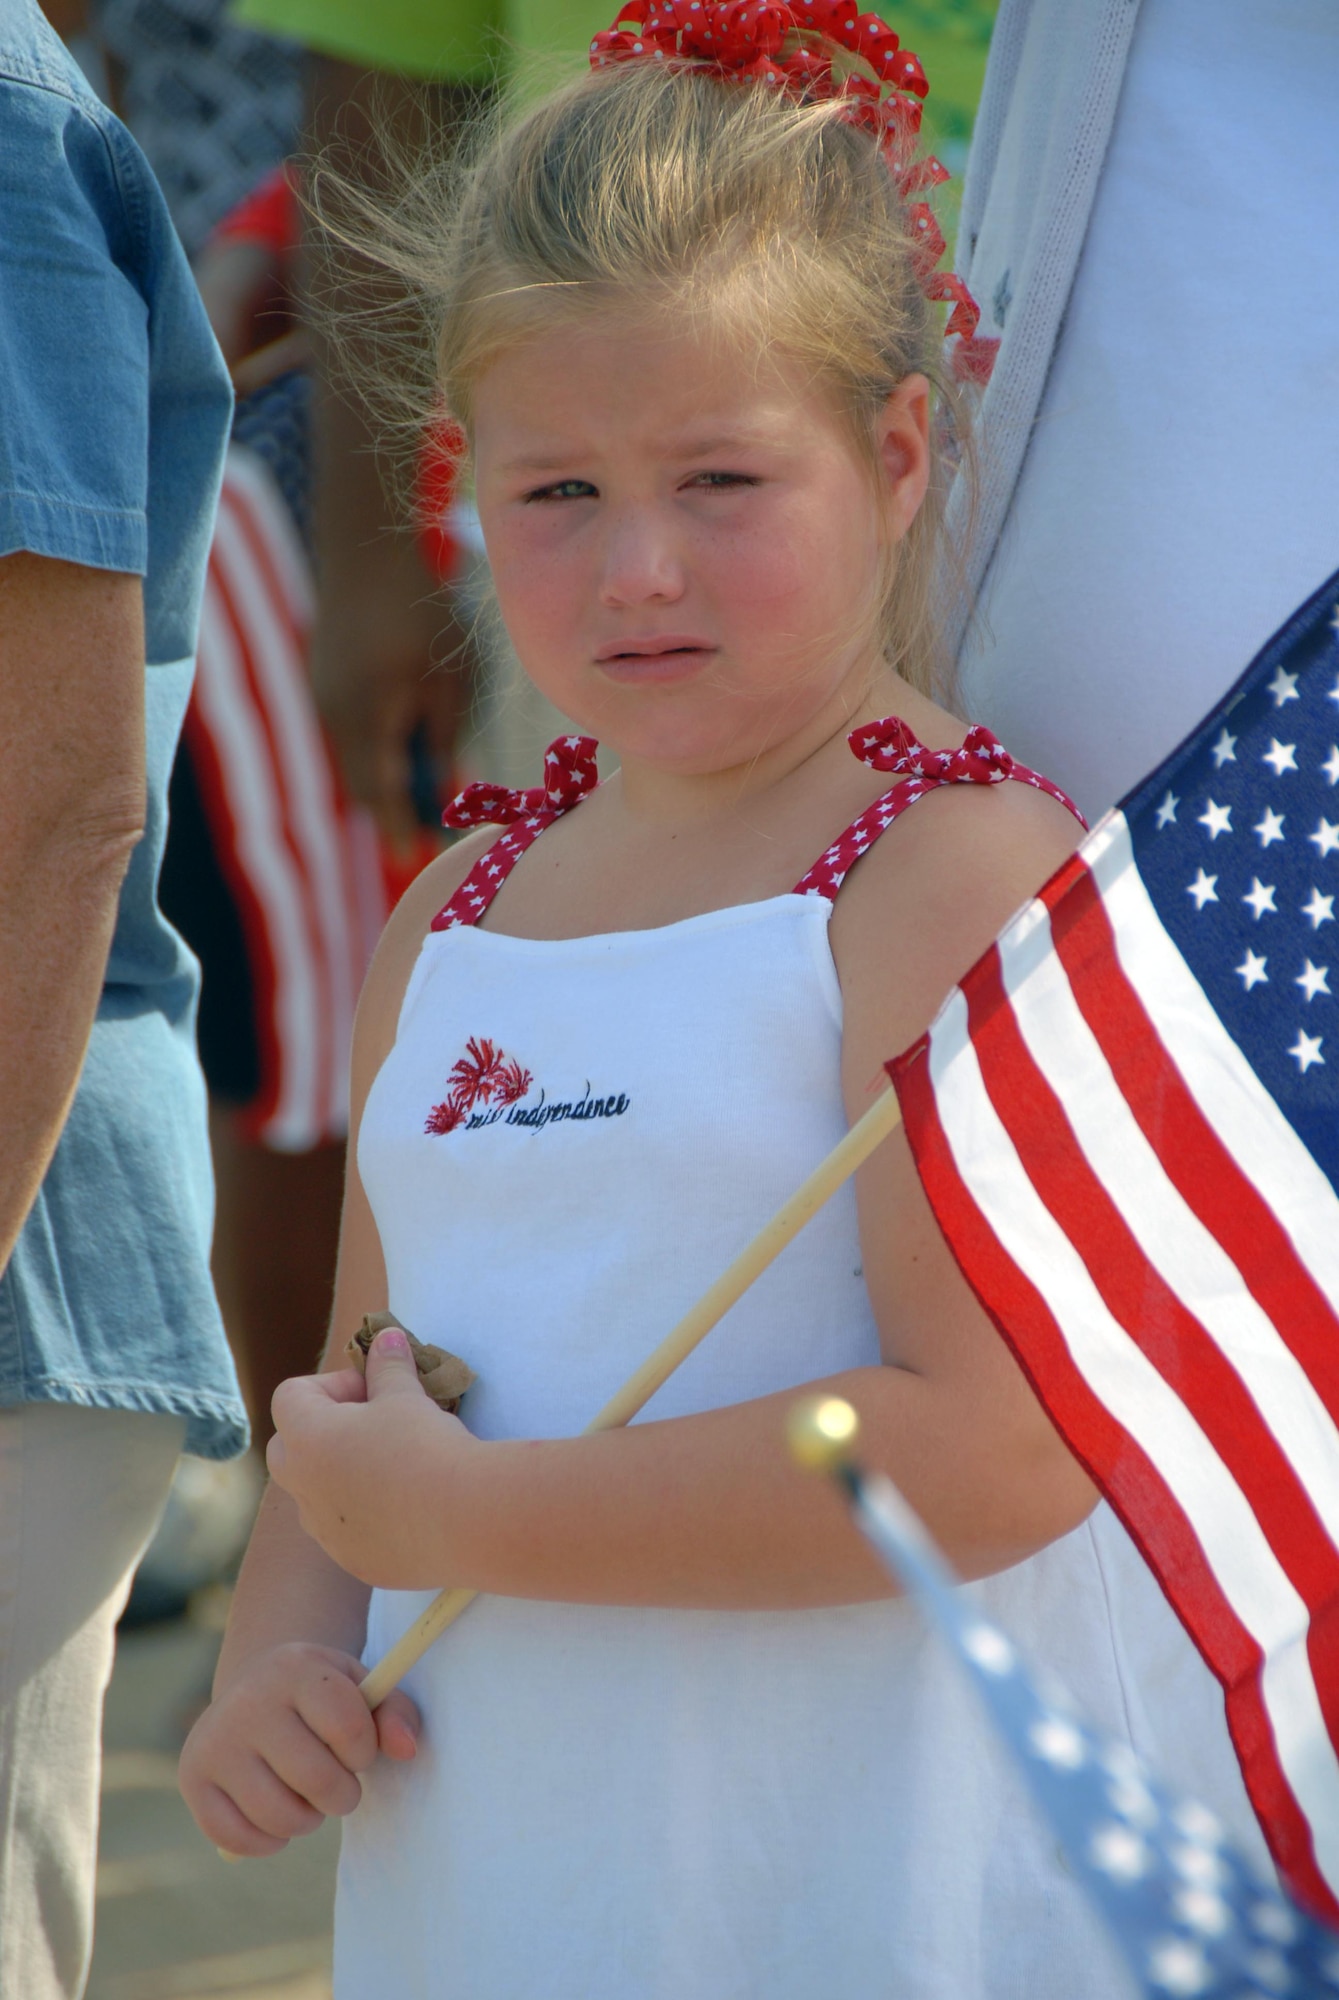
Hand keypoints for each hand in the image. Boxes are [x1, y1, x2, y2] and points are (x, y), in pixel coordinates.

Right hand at [179, 1642, 419, 1857]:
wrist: (256, 1688)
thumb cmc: (321, 1697)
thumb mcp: (361, 1689)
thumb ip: (394, 1714)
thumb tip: (408, 1748)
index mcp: (296, 1667)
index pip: (348, 1728)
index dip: (363, 1751)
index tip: (355, 1747)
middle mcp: (248, 1699)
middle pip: (316, 1780)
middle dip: (341, 1794)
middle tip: (337, 1784)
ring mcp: (215, 1739)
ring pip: (279, 1816)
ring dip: (307, 1820)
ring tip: (306, 1797)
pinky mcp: (192, 1777)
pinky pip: (237, 1838)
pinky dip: (267, 1841)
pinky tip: (274, 1816)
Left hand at [267, 1328, 478, 1587]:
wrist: (465, 1519)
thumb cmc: (426, 1445)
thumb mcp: (406, 1396)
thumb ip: (387, 1366)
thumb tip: (385, 1337)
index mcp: (307, 1440)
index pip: (290, 1396)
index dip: (331, 1384)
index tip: (374, 1391)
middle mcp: (303, 1488)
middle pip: (289, 1446)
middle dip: (323, 1429)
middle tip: (374, 1424)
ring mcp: (324, 1531)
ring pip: (313, 1493)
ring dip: (338, 1473)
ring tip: (391, 1466)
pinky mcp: (352, 1560)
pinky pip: (342, 1530)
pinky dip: (361, 1513)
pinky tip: (405, 1506)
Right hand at [306, 569, 468, 848]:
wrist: (365, 552)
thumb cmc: (421, 614)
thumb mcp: (447, 678)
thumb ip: (444, 737)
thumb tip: (446, 787)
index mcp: (366, 719)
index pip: (381, 792)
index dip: (399, 825)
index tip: (416, 856)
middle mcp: (333, 717)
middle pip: (359, 784)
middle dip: (389, 811)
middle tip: (422, 834)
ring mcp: (321, 699)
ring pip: (351, 759)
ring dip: (379, 781)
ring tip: (417, 796)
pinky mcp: (320, 684)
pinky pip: (346, 734)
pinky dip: (369, 751)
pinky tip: (397, 750)